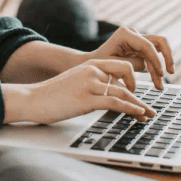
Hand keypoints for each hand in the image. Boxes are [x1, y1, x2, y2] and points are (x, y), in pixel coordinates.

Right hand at [1, 59, 154, 124]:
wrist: (32, 99)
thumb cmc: (52, 95)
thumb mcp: (75, 83)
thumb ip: (92, 84)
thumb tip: (109, 96)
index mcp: (90, 64)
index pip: (121, 67)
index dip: (133, 81)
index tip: (138, 95)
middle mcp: (92, 70)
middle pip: (127, 75)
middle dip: (140, 93)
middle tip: (148, 108)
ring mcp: (90, 84)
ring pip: (124, 92)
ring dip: (139, 106)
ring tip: (148, 116)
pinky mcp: (87, 99)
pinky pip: (115, 103)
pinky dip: (130, 109)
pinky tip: (138, 115)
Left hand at [88, 27, 174, 89]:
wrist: (92, 64)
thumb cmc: (99, 64)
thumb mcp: (115, 66)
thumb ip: (132, 64)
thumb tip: (148, 66)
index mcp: (125, 34)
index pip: (148, 45)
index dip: (157, 60)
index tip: (161, 74)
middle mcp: (134, 33)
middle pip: (160, 41)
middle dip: (167, 57)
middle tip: (170, 72)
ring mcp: (138, 39)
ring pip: (159, 50)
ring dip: (162, 67)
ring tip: (160, 86)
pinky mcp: (140, 48)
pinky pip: (154, 57)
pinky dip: (156, 69)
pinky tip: (157, 83)